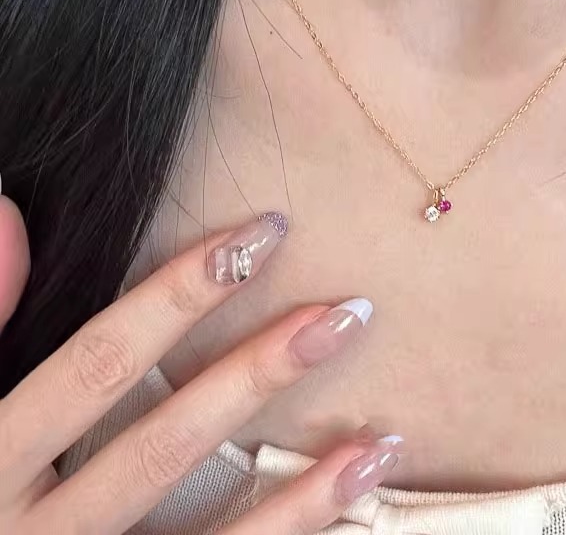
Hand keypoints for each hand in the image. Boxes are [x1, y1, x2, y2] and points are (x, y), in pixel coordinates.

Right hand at [0, 197, 400, 534]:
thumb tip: (7, 211)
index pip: (99, 362)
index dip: (178, 295)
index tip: (260, 236)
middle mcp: (35, 534)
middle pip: (164, 444)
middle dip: (257, 374)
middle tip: (345, 314)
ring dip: (301, 488)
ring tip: (380, 439)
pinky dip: (293, 533)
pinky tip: (355, 489)